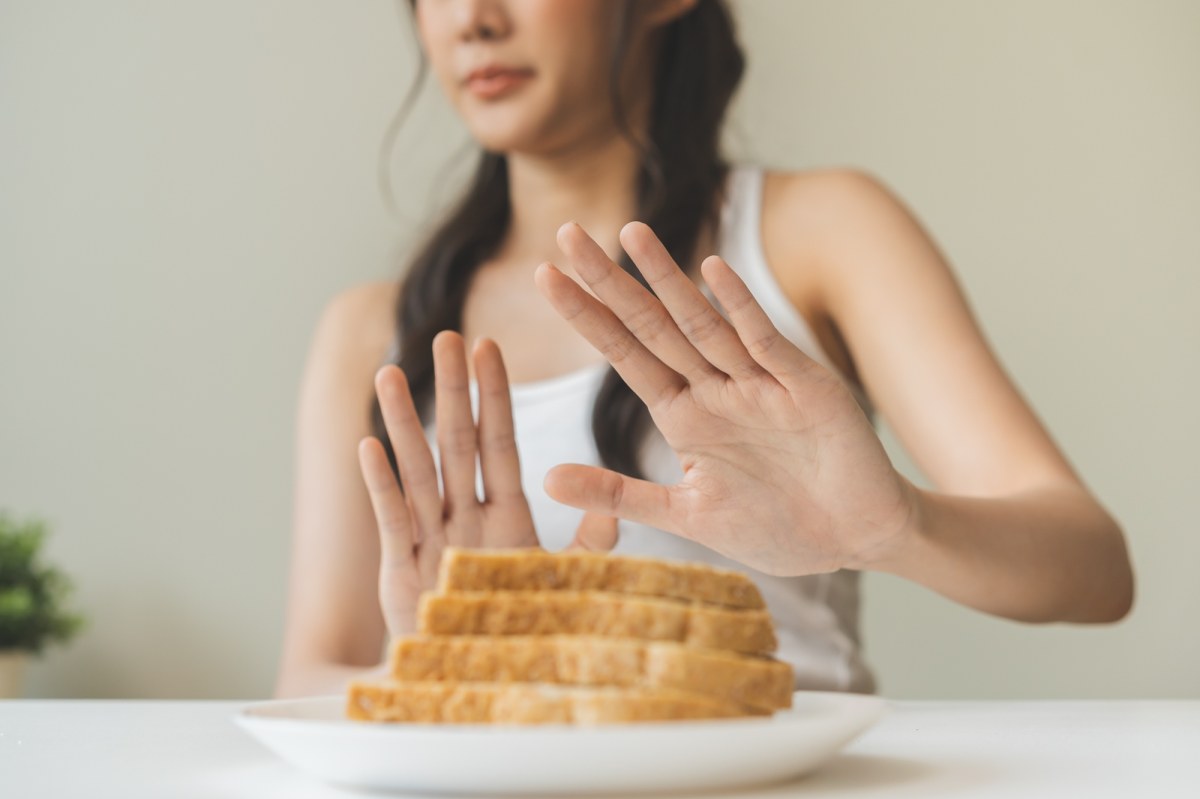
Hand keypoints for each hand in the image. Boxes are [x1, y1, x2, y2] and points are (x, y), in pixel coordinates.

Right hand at [358, 331, 616, 636]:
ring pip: (418, 469)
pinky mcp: (401, 568)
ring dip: (404, 422)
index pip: (498, 442)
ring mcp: (430, 539)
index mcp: (505, 515)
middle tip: (447, 336)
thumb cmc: (517, 628)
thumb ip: (587, 545)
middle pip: (457, 442)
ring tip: (389, 372)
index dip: (493, 396)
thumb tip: (611, 507)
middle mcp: (465, 517)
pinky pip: (392, 518)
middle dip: (452, 390)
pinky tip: (369, 446)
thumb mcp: (561, 583)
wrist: (478, 679)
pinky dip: (381, 484)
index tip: (489, 348)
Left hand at [534, 221, 916, 575]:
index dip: (586, 316)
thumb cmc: (777, 528)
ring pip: (701, 322)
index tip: (544, 277)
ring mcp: (758, 383)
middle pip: (652, 325)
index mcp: (684, 415)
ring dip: (665, 279)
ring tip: (628, 233)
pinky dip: (739, 307)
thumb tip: (545, 481)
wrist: (856, 540)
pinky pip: (764, 341)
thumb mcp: (685, 516)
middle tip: (566, 233)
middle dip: (610, 281)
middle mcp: (715, 388)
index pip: (624, 354)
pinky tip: (710, 269)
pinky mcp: (804, 388)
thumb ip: (619, 495)